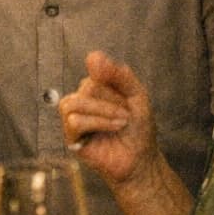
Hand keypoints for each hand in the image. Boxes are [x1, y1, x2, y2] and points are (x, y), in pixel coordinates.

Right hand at [58, 50, 157, 184]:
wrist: (142, 159)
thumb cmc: (138, 128)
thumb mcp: (136, 95)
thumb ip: (118, 74)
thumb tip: (92, 56)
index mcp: (95, 86)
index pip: (96, 69)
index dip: (114, 80)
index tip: (129, 95)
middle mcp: (82, 99)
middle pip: (88, 86)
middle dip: (113, 100)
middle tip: (128, 114)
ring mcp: (74, 117)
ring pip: (77, 102)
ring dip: (104, 111)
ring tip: (122, 121)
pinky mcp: (71, 137)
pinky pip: (75, 121)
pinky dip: (98, 123)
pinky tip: (113, 128)